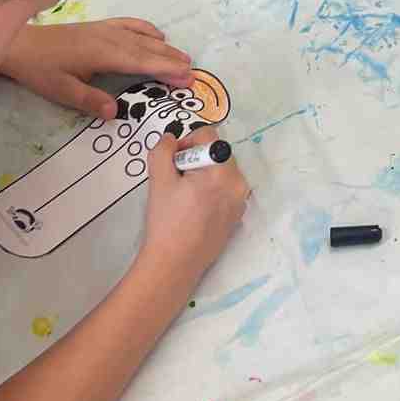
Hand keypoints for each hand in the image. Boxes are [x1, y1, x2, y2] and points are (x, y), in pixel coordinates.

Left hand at [0, 18, 193, 118]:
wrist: (22, 44)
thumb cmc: (41, 69)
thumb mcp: (61, 91)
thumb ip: (89, 100)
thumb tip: (115, 112)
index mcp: (103, 54)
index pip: (141, 62)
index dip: (165, 70)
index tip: (186, 78)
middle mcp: (109, 38)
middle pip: (147, 50)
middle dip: (172, 61)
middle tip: (194, 74)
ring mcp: (105, 30)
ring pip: (142, 38)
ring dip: (164, 48)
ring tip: (184, 58)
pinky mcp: (99, 27)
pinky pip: (130, 25)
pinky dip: (146, 29)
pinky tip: (158, 35)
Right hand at [138, 127, 249, 284]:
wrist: (175, 264)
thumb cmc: (166, 221)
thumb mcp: (158, 181)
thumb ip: (163, 151)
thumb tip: (171, 138)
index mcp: (222, 171)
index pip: (208, 136)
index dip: (186, 142)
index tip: (173, 161)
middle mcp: (238, 183)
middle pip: (217, 153)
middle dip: (195, 160)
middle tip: (177, 179)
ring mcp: (241, 200)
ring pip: (222, 171)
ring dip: (204, 175)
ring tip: (185, 196)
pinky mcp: (238, 214)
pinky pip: (226, 190)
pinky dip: (212, 190)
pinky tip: (195, 209)